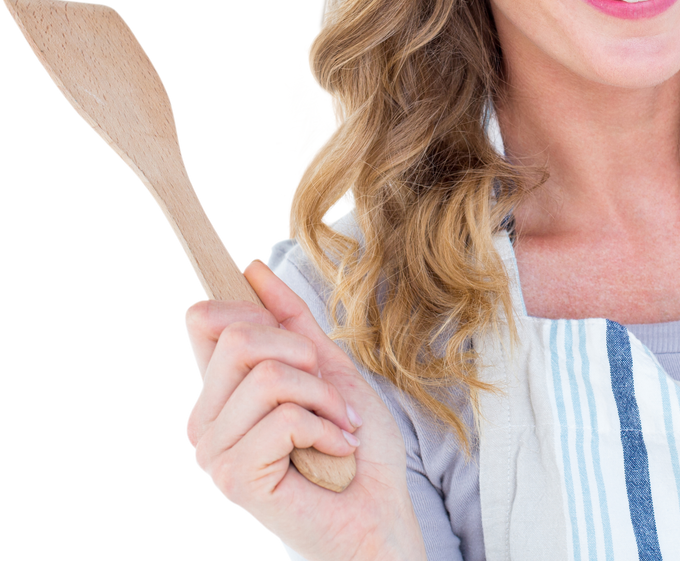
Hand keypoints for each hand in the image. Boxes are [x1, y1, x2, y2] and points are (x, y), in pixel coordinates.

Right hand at [182, 258, 426, 560]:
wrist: (379, 511)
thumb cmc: (354, 445)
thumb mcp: (326, 365)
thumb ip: (290, 318)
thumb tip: (252, 266)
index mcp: (219, 391)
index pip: (202, 318)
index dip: (250, 309)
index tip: (296, 339)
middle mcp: (205, 420)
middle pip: (239, 336)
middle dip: (303, 356)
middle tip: (328, 394)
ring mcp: (214, 452)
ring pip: (268, 375)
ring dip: (323, 398)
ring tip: (338, 427)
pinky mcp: (236, 478)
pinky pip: (285, 417)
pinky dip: (327, 428)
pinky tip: (337, 451)